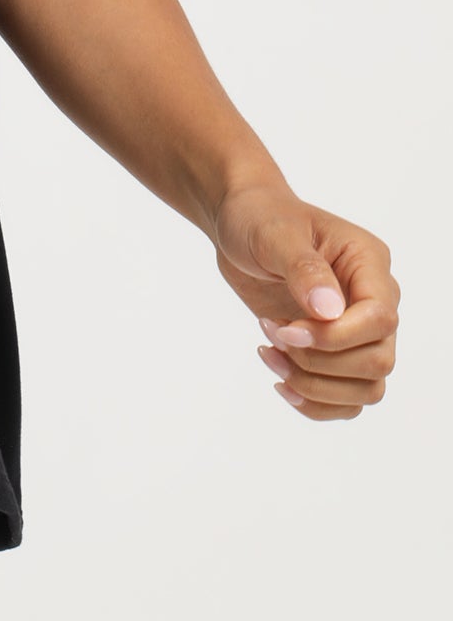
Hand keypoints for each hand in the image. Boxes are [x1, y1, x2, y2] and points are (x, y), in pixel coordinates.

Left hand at [209, 181, 398, 419]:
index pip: (380, 319)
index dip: (335, 337)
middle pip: (378, 361)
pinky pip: (347, 400)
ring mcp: (358, 330)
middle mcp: (373, 300)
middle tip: (271, 331)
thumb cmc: (259, 218)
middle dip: (319, 362)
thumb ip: (303, 269)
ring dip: (313, 386)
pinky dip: (314, 402)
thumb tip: (331, 311)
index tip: (283, 328)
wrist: (241, 225)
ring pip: (367, 389)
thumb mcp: (274, 234)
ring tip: (269, 353)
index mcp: (368, 264)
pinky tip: (279, 379)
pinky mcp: (337, 352)